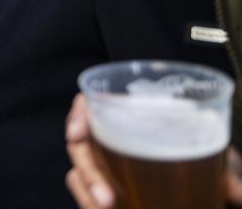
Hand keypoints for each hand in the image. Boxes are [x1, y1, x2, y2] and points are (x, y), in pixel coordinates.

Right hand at [66, 95, 241, 208]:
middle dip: (89, 173)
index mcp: (134, 118)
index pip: (91, 105)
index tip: (78, 134)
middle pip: (81, 147)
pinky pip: (89, 195)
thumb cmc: (209, 157)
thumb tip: (236, 191)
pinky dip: (90, 201)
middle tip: (106, 201)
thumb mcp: (221, 158)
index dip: (78, 115)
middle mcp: (113, 138)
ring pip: (80, 175)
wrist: (213, 187)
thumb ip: (227, 170)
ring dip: (87, 194)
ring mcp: (108, 166)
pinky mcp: (110, 190)